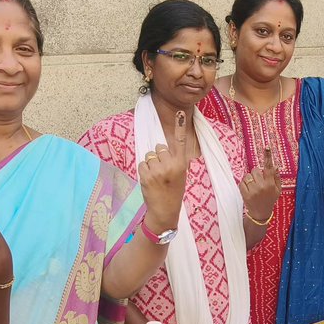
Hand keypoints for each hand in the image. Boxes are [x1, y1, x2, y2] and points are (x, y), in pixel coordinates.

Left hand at [139, 111, 187, 233]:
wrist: (165, 211)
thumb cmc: (173, 191)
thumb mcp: (180, 175)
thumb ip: (174, 160)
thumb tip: (160, 148)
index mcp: (181, 164)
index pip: (180, 142)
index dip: (180, 126)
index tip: (180, 112)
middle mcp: (171, 165)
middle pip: (159, 148)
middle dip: (158, 156)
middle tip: (163, 171)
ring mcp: (158, 170)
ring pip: (149, 156)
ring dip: (150, 164)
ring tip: (157, 177)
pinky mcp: (147, 176)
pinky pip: (142, 164)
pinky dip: (144, 171)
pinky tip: (150, 181)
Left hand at [240, 147, 281, 222]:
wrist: (261, 214)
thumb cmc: (270, 200)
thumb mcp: (277, 190)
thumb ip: (276, 177)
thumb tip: (274, 166)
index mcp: (270, 184)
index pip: (269, 168)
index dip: (268, 157)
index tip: (266, 147)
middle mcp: (262, 186)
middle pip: (255, 170)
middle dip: (256, 174)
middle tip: (258, 182)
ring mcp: (253, 190)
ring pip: (247, 176)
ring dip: (249, 179)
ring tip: (253, 187)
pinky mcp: (245, 194)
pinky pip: (242, 182)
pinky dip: (244, 184)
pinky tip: (248, 190)